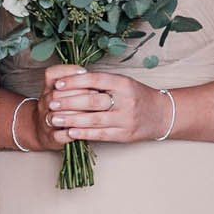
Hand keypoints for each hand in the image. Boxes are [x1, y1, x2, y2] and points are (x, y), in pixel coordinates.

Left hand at [42, 65, 168, 143]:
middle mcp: (126, 100)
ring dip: (71, 120)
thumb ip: (101, 82)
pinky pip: (101, 134)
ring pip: (94, 120)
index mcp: (124, 83)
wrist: (162, 115)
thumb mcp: (122, 83)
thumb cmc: (136, 96)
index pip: (96, 80)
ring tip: (54, 119)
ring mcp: (126, 119)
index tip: (57, 84)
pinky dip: (84, 133)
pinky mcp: (125, 135)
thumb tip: (71, 79)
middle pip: (92, 101)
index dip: (75, 82)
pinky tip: (70, 132)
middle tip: (51, 103)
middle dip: (69, 102)